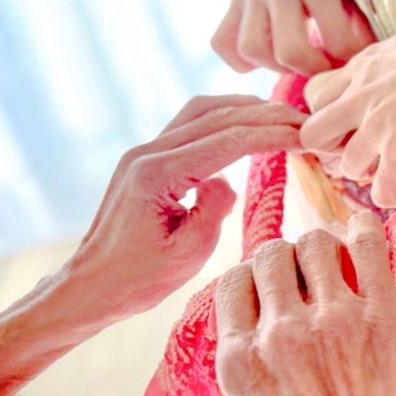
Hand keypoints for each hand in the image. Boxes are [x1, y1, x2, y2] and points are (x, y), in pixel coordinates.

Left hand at [64, 95, 305, 318]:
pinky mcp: (147, 158)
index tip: (306, 136)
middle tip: (306, 122)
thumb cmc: (137, 280)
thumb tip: (225, 181)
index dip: (272, 135)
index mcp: (157, 175)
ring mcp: (144, 151)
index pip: (228, 141)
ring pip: (202, 110)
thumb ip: (213, 212)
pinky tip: (247, 125)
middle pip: (217, 116)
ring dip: (245, 108)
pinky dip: (224, 117)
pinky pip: (191, 123)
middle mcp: (148, 153)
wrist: (90, 286)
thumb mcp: (186, 256)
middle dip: (266, 116)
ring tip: (282, 118)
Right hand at [212, 0, 375, 74]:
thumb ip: (359, 11)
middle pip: (289, 51)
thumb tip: (368, 50)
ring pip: (252, 50)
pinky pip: (223, 43)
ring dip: (278, 66)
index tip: (358, 57)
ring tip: (299, 61)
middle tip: (329, 67)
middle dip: (315, 70)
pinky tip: (267, 55)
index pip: (334, 36)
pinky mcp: (233, 3)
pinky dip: (241, 59)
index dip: (351, 57)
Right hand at [215, 215, 395, 395]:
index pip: (232, 281)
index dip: (254, 278)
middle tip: (309, 275)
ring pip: (315, 241)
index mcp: (240, 363)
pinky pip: (369, 244)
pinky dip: (364, 229)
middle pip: (272, 254)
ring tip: (337, 264)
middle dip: (287, 259)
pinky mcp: (385, 318)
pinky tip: (364, 236)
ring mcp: (335, 323)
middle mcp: (281, 337)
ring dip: (324, 245)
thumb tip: (256, 308)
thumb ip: (250, 359)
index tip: (274, 287)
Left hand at [299, 0, 395, 207]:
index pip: (316, 96)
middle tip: (364, 152)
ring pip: (348, 167)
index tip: (352, 123)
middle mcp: (360, 97)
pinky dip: (394, 196)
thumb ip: (395, 64)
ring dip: (369, 173)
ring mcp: (377, 127)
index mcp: (363, 67)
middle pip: (314, 135)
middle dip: (333, 149)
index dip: (330, 115)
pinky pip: (381, 191)